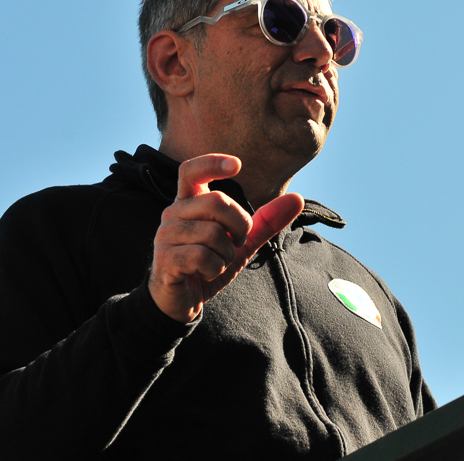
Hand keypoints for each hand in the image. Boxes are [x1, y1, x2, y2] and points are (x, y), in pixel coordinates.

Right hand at [148, 154, 304, 321]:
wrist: (183, 300)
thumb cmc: (208, 264)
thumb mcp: (242, 242)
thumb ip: (266, 221)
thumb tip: (297, 198)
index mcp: (189, 202)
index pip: (192, 170)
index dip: (212, 163)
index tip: (237, 165)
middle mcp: (174, 213)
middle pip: (217, 201)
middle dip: (240, 224)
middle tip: (236, 242)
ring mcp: (166, 235)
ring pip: (214, 233)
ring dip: (227, 254)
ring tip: (217, 262)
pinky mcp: (166, 259)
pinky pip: (204, 257)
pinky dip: (216, 269)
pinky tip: (207, 273)